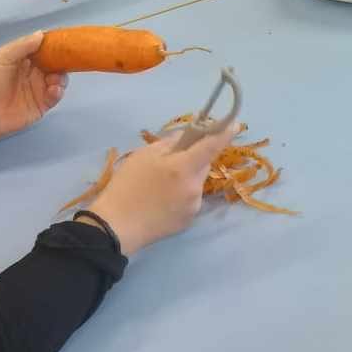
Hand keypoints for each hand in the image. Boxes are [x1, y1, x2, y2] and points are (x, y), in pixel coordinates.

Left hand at [0, 32, 65, 145]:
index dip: (54, 45)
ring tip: (56, 79)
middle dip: (62, 61)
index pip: (44, 49)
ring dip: (61, 77)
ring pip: (58, 79)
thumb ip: (22, 45)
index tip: (65, 41)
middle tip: (67, 61)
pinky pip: (55, 96)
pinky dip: (58, 91)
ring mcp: (39, 89)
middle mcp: (34, 73)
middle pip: (55, 64)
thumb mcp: (2, 57)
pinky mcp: (41, 105)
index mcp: (24, 60)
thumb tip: (42, 34)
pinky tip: (54, 90)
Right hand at [88, 123, 243, 254]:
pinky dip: (181, 196)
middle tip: (170, 161)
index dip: (225, 133)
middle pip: (203, 165)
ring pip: (195, 183)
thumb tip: (188, 137)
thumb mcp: (144, 156)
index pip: (212, 146)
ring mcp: (193, 206)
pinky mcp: (188, 220)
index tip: (236, 124)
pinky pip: (189, 200)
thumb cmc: (127, 186)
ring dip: (185, 179)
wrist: (115, 227)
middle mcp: (194, 187)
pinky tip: (160, 202)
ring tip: (159, 186)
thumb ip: (171, 143)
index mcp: (184, 168)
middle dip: (193, 159)